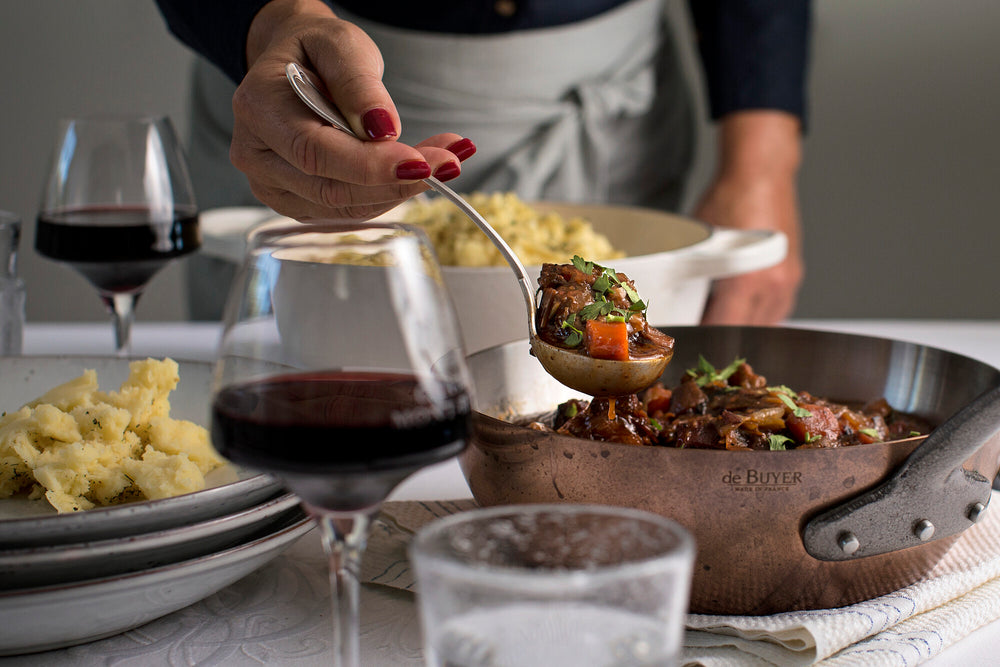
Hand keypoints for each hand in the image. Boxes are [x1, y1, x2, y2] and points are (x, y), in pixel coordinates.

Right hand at [230, 0, 475, 219]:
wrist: (297, 65)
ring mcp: (273, 186)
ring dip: (401, 190)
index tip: (421, 163)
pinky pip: (348, 211)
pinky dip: (389, 195)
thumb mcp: (340, 44)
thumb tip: (383, 128)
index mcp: (260, 109)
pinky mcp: (297, 202)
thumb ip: (358, 83)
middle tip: (449, 162)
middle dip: (398, 180)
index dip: (370, 166)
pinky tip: (420, 172)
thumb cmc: (316, 52)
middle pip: (332, 188)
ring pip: (345, 207)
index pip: (315, 152)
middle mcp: (257, 156)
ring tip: (445, 160)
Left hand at [695, 111, 803, 324]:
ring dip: (740, 324)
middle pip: (743, 331)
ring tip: (718, 313)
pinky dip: (757, 313)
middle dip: (719, 332)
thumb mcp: (698, 241)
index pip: (721, 328)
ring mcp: (787, 283)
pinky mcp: (793, 277)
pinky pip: (775, 310)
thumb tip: (672, 296)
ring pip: (762, 324)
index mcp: (746, 282)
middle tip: (698, 324)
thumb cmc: (729, 200)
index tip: (686, 334)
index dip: (701, 335)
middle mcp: (772, 287)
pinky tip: (740, 303)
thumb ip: (690, 273)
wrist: (761, 174)